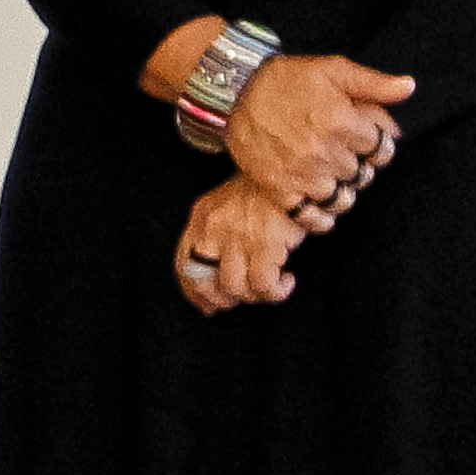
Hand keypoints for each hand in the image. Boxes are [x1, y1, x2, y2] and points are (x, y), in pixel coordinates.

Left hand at [175, 176, 308, 313]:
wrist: (292, 169)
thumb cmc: (265, 190)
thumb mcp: (229, 204)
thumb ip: (216, 236)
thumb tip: (211, 289)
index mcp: (202, 216)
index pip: (183, 264)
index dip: (192, 291)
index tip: (205, 305)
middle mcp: (214, 227)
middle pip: (204, 281)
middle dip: (220, 299)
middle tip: (239, 300)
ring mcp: (238, 237)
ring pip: (235, 289)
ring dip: (253, 296)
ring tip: (268, 286)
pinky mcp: (266, 244)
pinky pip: (263, 287)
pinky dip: (275, 292)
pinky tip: (286, 281)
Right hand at [226, 52, 409, 216]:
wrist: (236, 91)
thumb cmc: (287, 79)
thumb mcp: (332, 70)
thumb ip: (373, 83)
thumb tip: (409, 88)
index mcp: (340, 120)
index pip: (382, 149)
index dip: (378, 144)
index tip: (366, 140)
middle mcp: (323, 150)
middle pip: (362, 174)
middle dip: (358, 165)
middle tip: (345, 154)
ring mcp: (300, 172)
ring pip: (342, 198)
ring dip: (342, 190)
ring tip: (332, 175)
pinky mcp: (278, 188)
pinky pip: (310, 216)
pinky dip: (320, 216)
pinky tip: (321, 204)